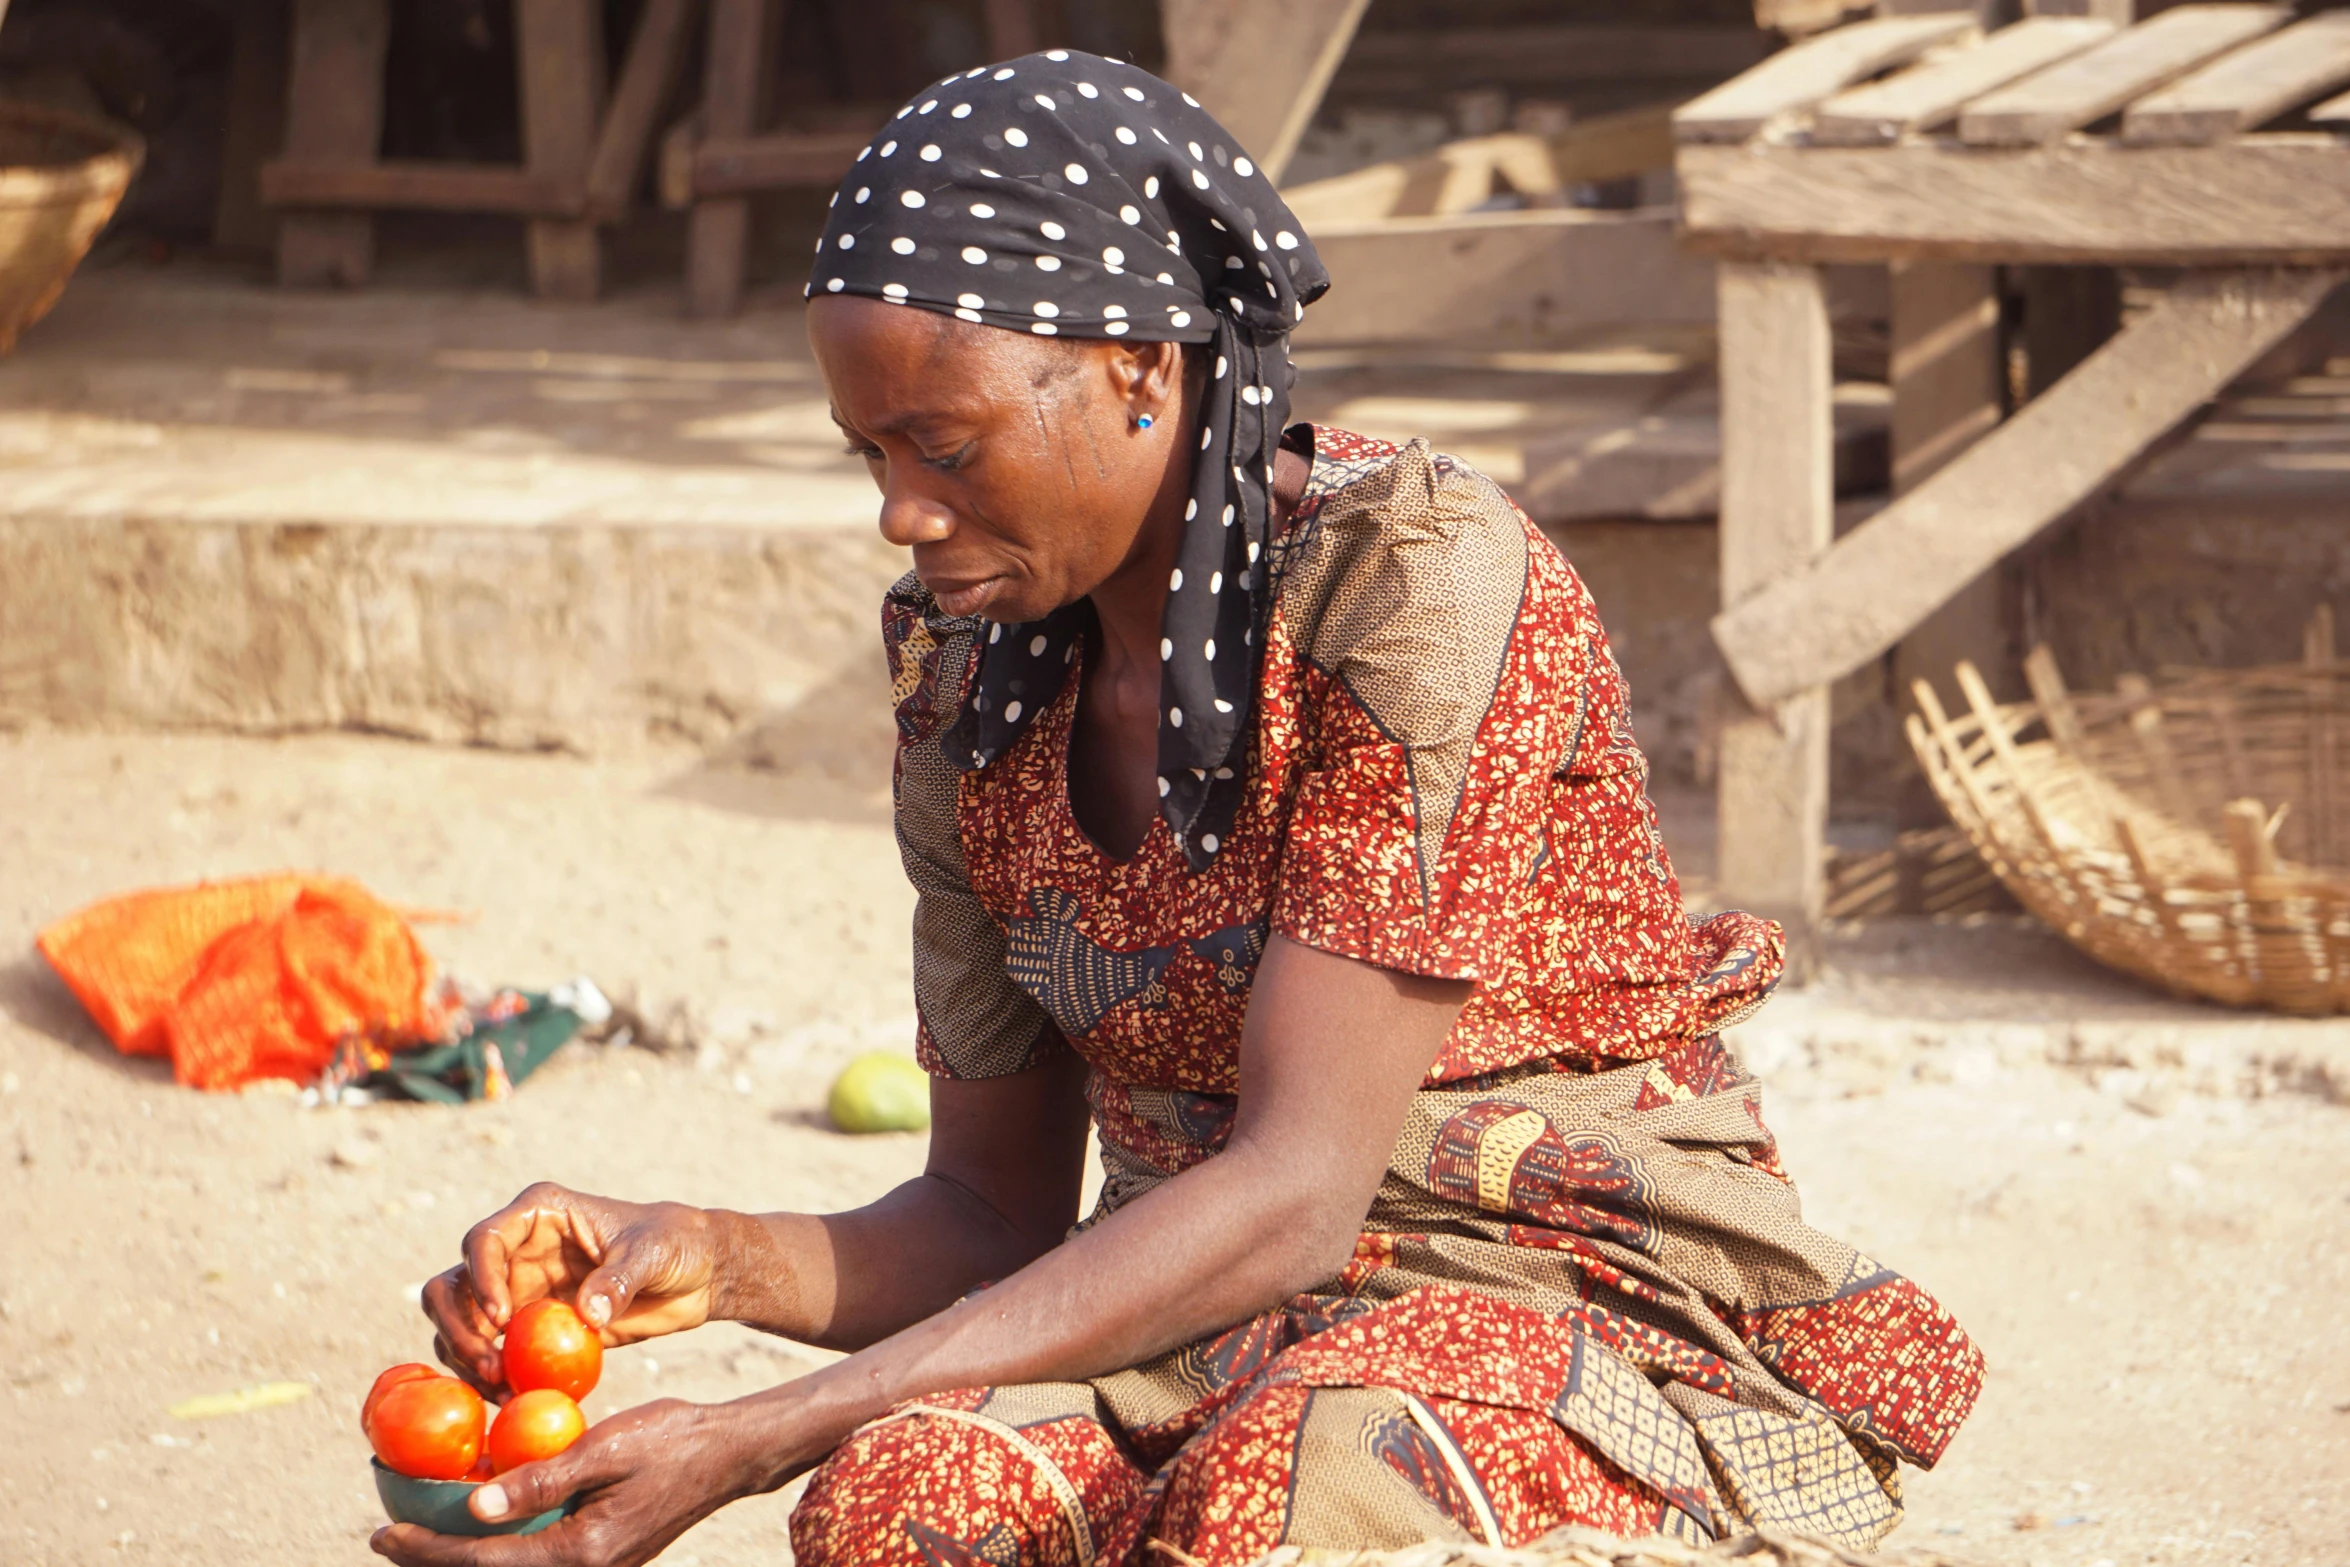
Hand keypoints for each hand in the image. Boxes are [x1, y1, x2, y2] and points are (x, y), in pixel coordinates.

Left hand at [369, 1398, 791, 1566]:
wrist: (729, 1455)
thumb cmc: (672, 1439)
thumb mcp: (605, 1447)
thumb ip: (542, 1478)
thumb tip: (476, 1504)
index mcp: (583, 1551)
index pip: (485, 1561)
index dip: (427, 1549)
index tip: (382, 1531)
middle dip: (433, 1563)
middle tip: (385, 1538)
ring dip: (464, 1559)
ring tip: (420, 1534)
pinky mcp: (603, 1557)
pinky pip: (535, 1561)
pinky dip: (498, 1550)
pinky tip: (480, 1522)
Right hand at [422, 1184, 732, 1393]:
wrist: (696, 1273)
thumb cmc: (675, 1244)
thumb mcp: (653, 1253)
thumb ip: (619, 1279)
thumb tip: (585, 1316)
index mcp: (539, 1215)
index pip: (485, 1240)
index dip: (481, 1279)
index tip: (501, 1319)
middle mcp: (517, 1252)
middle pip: (453, 1286)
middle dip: (457, 1327)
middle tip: (489, 1366)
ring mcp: (519, 1292)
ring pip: (460, 1325)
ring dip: (467, 1359)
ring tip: (501, 1388)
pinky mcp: (529, 1330)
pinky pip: (490, 1355)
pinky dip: (489, 1377)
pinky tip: (510, 1397)